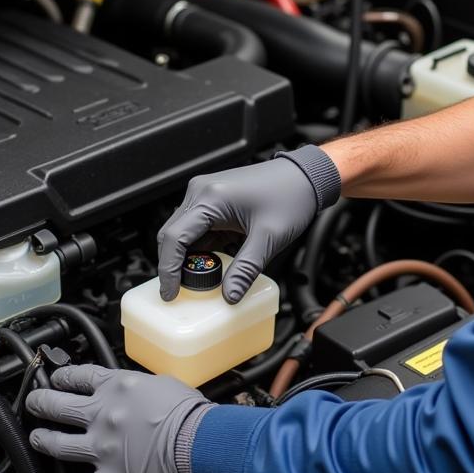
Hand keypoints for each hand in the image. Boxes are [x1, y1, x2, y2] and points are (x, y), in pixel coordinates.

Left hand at [27, 364, 210, 472]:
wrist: (200, 441)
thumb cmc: (189, 411)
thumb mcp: (162, 382)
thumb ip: (138, 386)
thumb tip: (131, 391)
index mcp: (117, 387)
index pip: (78, 377)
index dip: (60, 377)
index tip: (54, 378)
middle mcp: (103, 414)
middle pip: (57, 405)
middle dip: (39, 403)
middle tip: (33, 403)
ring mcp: (102, 447)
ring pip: (58, 444)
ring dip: (42, 441)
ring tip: (37, 439)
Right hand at [157, 158, 318, 302]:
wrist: (305, 177)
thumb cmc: (290, 195)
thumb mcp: (268, 237)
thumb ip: (246, 269)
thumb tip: (229, 295)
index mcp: (210, 198)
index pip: (174, 237)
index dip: (168, 269)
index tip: (169, 292)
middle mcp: (202, 191)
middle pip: (172, 234)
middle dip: (175, 264)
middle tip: (182, 290)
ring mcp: (206, 193)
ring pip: (183, 232)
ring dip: (190, 256)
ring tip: (205, 278)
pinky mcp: (214, 199)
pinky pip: (198, 227)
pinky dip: (202, 247)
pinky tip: (215, 261)